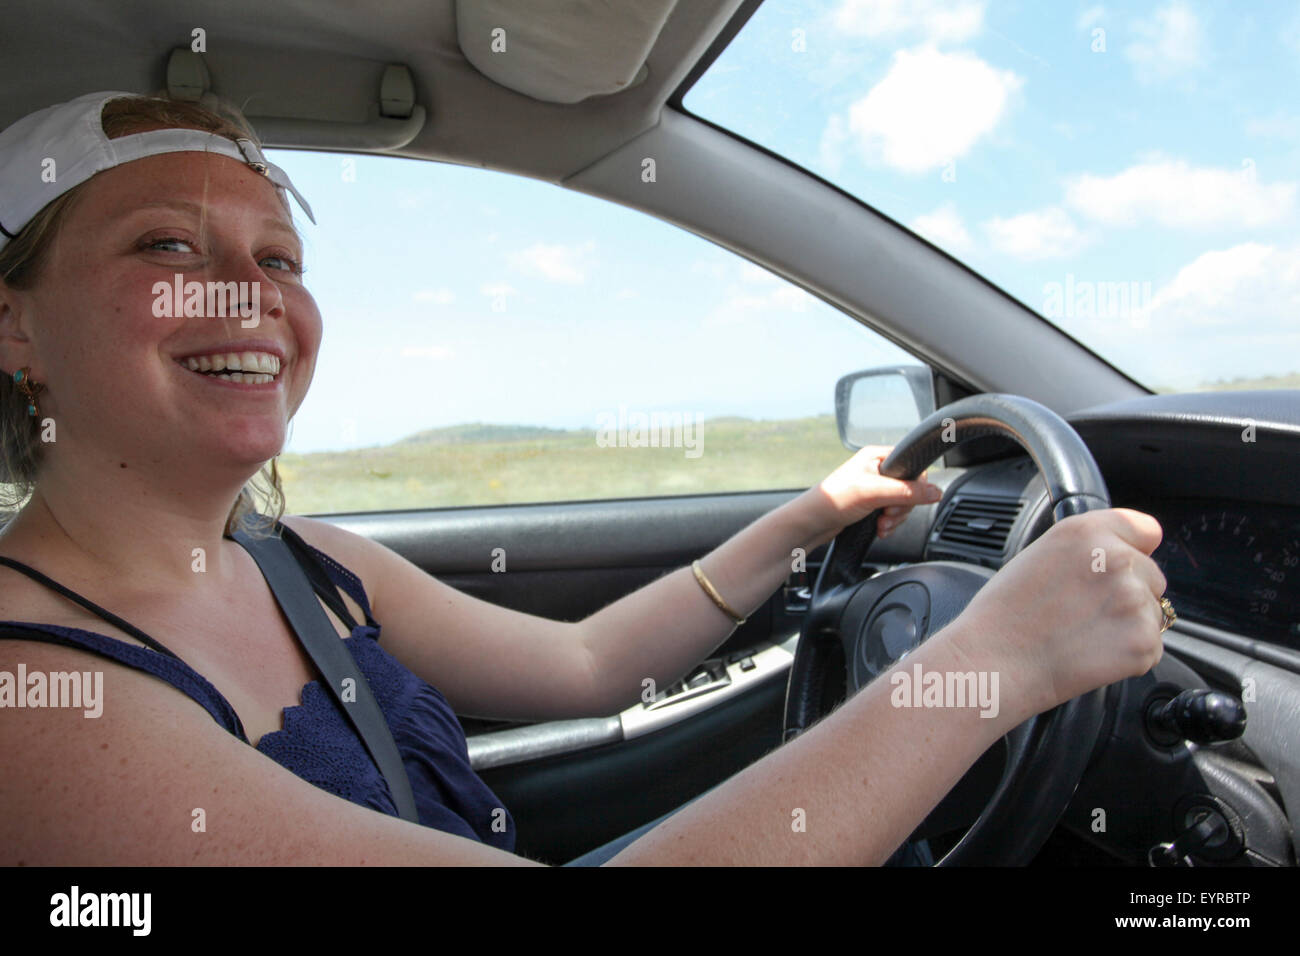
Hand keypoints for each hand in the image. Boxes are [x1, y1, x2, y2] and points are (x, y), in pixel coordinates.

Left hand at [799, 444, 943, 544]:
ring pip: (903, 505)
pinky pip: (893, 515)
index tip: (905, 499)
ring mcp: (876, 488)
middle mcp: (878, 470)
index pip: (913, 466)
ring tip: (880, 524)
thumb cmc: (834, 499)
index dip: (915, 486)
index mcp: (878, 456)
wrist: (812, 523)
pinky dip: (890, 524)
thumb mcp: (874, 492)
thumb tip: (936, 493)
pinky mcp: (872, 505)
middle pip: (911, 489)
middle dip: (902, 508)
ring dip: (895, 519)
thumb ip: (907, 492)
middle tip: (887, 513)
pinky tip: (879, 529)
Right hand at [941, 508, 1167, 722]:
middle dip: (1129, 593)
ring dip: (1129, 625)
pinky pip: (1151, 646)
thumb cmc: (1004, 614)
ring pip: (1153, 612)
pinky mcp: (1142, 642)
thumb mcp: (1039, 555)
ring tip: (1084, 635)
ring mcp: (1133, 601)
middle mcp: (1116, 559)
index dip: (1134, 549)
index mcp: (1087, 532)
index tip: (1121, 567)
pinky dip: (1129, 656)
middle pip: (1152, 575)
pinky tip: (1091, 654)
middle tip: (1085, 612)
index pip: (1144, 529)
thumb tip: (1125, 552)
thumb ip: (1086, 548)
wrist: (993, 661)